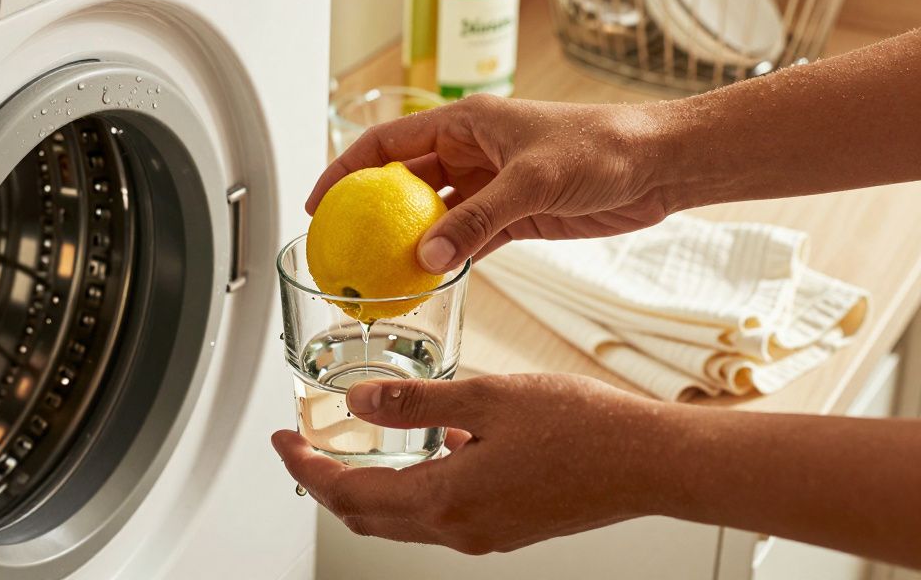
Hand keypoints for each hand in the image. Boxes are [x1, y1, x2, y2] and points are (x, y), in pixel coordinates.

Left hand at [271, 373, 672, 553]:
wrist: (650, 463)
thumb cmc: (582, 428)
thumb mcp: (487, 397)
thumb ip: (415, 404)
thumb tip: (357, 404)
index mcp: (446, 499)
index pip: (347, 493)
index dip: (305, 467)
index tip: (282, 442)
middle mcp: (459, 529)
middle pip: (366, 515)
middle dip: (324, 483)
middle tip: (301, 448)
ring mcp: (483, 534)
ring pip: (399, 520)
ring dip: (363, 488)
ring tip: (345, 448)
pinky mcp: (504, 528)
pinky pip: (437, 516)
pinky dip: (408, 489)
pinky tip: (422, 452)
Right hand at [307, 94, 675, 272]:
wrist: (659, 164)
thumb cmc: (602, 146)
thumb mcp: (531, 180)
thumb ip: (477, 220)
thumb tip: (426, 258)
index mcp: (464, 122)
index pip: (386, 143)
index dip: (346, 169)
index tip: (321, 204)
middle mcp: (471, 151)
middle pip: (403, 181)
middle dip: (372, 211)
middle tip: (345, 248)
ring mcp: (491, 184)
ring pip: (434, 214)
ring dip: (409, 240)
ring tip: (379, 273)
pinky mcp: (514, 215)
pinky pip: (466, 238)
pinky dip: (447, 257)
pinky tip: (428, 280)